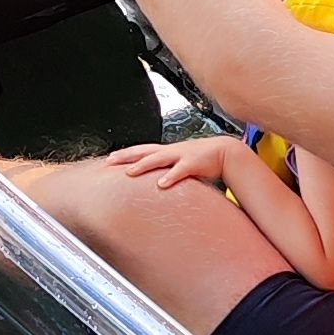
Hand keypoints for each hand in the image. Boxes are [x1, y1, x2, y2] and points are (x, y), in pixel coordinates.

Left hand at [107, 133, 234, 189]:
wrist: (224, 152)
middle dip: (126, 156)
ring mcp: (181, 156)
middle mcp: (170, 151)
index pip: (141, 150)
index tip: (109, 158)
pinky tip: (161, 184)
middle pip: (144, 151)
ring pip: (159, 159)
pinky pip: (180, 170)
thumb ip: (166, 170)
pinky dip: (171, 176)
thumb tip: (152, 182)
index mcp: (166, 151)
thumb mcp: (179, 163)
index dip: (126, 154)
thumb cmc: (200, 159)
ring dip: (143, 165)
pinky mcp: (193, 163)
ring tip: (130, 172)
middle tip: (109, 161)